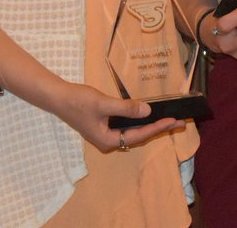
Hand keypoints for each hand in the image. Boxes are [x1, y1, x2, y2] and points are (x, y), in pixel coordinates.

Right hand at [50, 82, 182, 152]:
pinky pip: (126, 125)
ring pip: (133, 131)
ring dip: (150, 124)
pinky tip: (147, 115)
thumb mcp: (104, 103)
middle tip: (178, 122)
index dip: (157, 128)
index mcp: (107, 140)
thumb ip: (126, 108)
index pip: (138, 135)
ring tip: (168, 119)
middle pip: (138, 136)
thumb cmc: (78, 100)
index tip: (173, 121)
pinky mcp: (104, 125)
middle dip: (158, 128)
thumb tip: (147, 112)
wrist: (58, 96)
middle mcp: (108, 140)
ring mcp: (105, 133)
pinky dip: (138, 120)